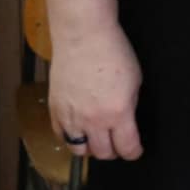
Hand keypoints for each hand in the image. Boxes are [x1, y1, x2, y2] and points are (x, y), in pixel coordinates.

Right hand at [48, 23, 143, 161]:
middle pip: (102, 153)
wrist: (83, 37)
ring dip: (89, 148)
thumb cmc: (113, 53)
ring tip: (96, 139)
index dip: (133, 152)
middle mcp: (93, 120)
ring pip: (78, 149)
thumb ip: (130, 105)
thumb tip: (125, 119)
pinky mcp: (54, 110)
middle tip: (116, 144)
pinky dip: (70, 138)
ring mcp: (71, 117)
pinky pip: (61, 135)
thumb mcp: (135, 81)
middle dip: (112, 152)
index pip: (126, 147)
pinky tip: (78, 130)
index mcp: (118, 113)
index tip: (135, 151)